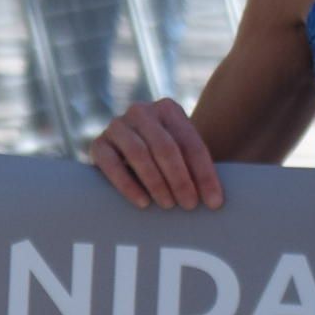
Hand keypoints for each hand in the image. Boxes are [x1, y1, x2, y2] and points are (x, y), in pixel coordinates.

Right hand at [90, 98, 224, 210]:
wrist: (127, 160)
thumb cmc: (166, 162)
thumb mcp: (183, 157)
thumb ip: (197, 168)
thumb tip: (216, 201)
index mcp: (168, 109)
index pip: (190, 143)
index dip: (204, 174)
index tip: (214, 203)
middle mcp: (141, 111)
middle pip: (165, 147)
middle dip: (180, 179)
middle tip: (189, 205)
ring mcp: (116, 125)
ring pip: (139, 153)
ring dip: (156, 182)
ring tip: (168, 205)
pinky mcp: (97, 144)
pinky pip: (111, 164)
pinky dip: (128, 185)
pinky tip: (143, 203)